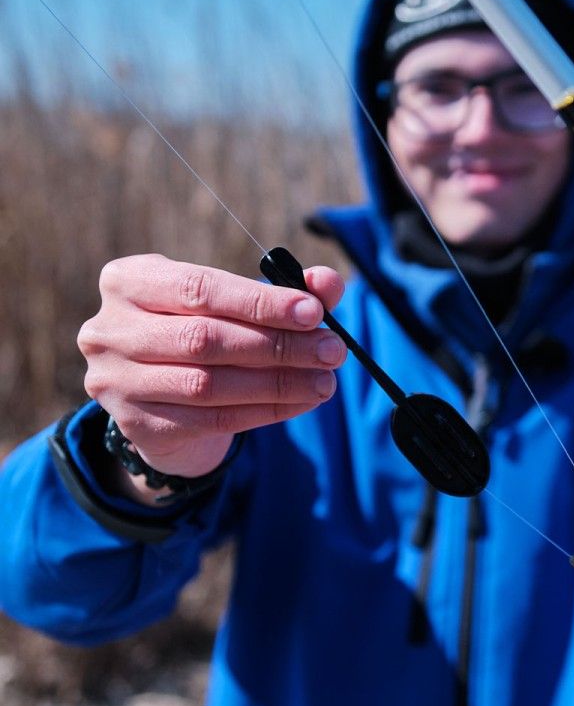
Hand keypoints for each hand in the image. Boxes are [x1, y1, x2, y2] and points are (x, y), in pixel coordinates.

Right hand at [77, 254, 346, 483]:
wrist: (164, 397)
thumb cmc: (204, 332)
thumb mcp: (234, 303)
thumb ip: (281, 290)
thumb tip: (328, 283)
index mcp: (129, 281)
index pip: (200, 289)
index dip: (260, 302)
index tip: (314, 312)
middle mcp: (110, 329)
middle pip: (205, 339)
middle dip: (278, 345)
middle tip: (332, 350)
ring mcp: (116, 380)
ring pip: (209, 385)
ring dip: (278, 383)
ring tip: (325, 381)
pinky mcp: (136, 424)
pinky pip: (212, 419)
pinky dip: (264, 411)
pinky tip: (301, 402)